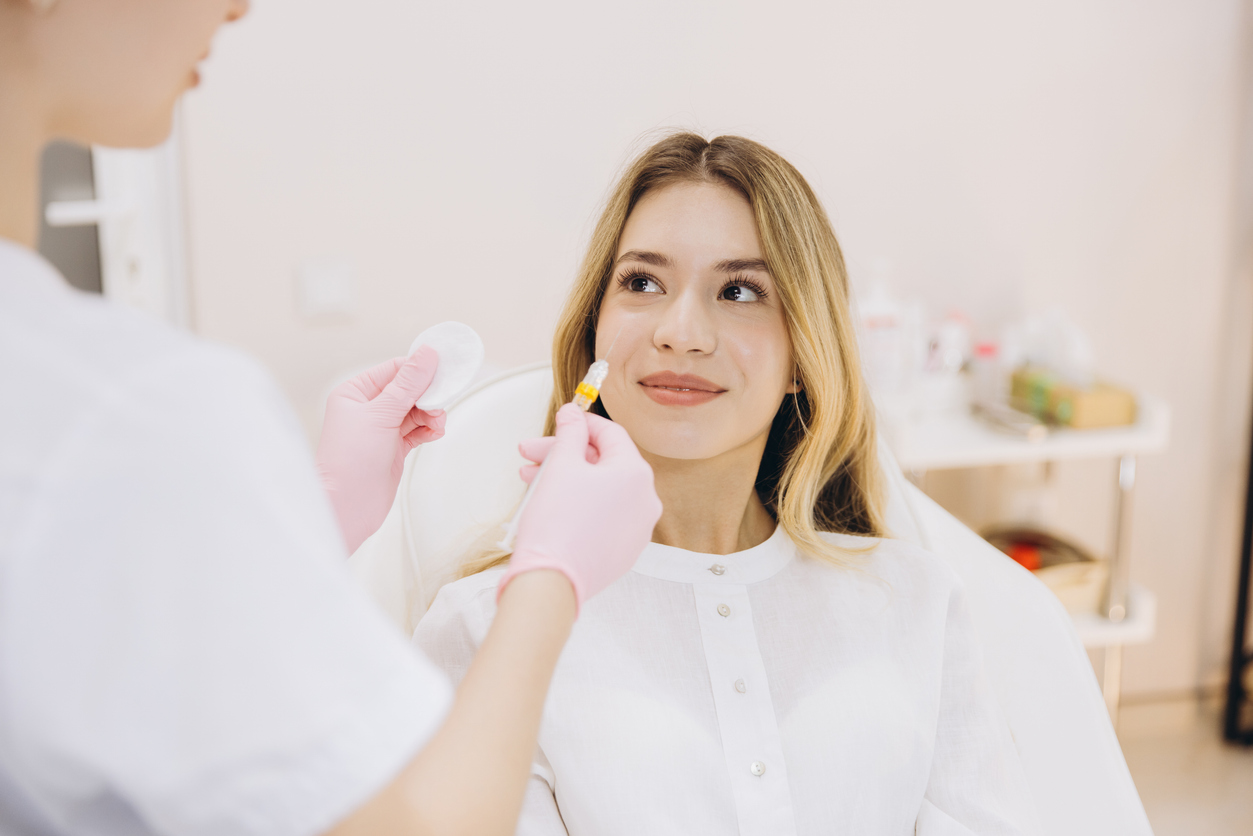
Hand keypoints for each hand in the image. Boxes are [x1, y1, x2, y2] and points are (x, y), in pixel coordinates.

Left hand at [316, 347, 446, 553]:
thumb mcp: (381, 414)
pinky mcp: (393, 448)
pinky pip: (417, 430)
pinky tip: (433, 433)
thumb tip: (427, 353)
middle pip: (408, 390)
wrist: (347, 507)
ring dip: (431, 414)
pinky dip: (428, 430)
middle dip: (428, 395)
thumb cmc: (349, 461)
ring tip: (436, 423)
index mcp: (355, 393)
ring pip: (416, 411)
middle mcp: (367, 408)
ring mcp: (381, 429)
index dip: (419, 370)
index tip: (443, 371)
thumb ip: (407, 384)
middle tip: (440, 403)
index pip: (394, 370)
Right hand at [499, 404, 661, 612]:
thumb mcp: (561, 466)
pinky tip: (550, 502)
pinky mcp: (624, 551)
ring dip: (567, 479)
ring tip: (529, 479)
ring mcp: (638, 529)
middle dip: (564, 454)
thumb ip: (569, 434)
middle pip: (604, 463)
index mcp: (636, 474)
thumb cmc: (557, 522)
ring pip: (602, 491)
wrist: (552, 581)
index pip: (612, 434)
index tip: (560, 421)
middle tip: (530, 453)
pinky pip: (604, 516)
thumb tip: (573, 413)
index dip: (582, 424)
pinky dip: (580, 505)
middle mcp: (646, 500)